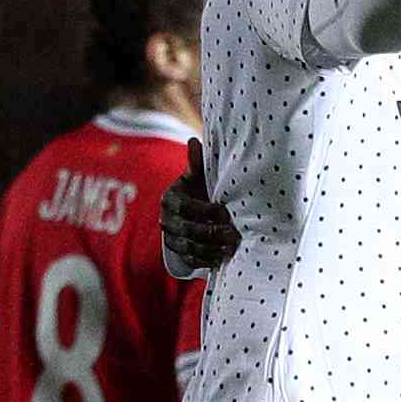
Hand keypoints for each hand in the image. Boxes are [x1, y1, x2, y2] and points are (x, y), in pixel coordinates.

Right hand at [162, 138, 239, 272]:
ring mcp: (172, 238)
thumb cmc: (201, 190)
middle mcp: (167, 219)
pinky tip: (222, 258)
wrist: (196, 213)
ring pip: (188, 247)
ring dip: (211, 249)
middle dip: (211, 233)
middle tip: (234, 234)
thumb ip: (198, 164)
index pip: (185, 207)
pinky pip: (190, 259)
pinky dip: (206, 260)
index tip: (225, 211)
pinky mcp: (179, 252)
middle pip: (186, 230)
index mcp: (170, 199)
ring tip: (231, 248)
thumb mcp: (199, 177)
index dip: (205, 211)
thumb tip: (194, 141)